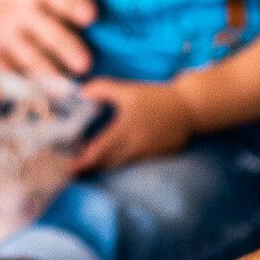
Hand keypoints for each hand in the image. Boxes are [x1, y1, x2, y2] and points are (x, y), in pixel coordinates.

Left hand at [75, 77, 193, 171]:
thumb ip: (102, 89)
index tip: (69, 169)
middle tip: (73, 169)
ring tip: (88, 163)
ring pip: (119, 164)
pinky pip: (133, 163)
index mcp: (124, 132)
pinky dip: (120, 162)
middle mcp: (133, 147)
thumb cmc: (156, 98)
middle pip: (106, 163)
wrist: (189, 108)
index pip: (98, 152)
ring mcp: (146, 155)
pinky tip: (113, 157)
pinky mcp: (157, 158)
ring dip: (103, 165)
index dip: (83, 162)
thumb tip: (81, 92)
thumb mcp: (127, 90)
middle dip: (89, 167)